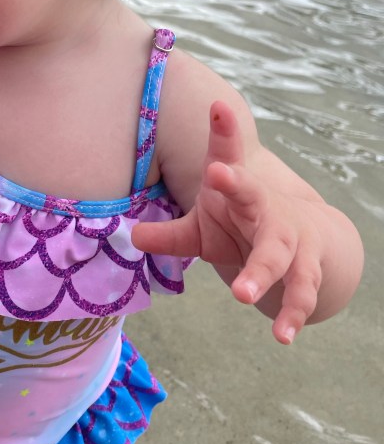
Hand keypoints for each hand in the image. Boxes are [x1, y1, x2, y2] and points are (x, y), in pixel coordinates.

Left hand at [132, 101, 322, 344]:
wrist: (310, 238)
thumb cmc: (243, 224)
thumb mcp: (204, 226)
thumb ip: (171, 234)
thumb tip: (132, 236)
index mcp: (239, 187)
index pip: (228, 152)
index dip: (223, 131)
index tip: (216, 107)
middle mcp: (265, 205)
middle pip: (253, 193)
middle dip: (238, 185)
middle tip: (217, 173)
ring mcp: (290, 236)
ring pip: (278, 252)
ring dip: (262, 273)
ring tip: (242, 296)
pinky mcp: (308, 266)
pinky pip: (301, 291)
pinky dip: (293, 316)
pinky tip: (282, 337)